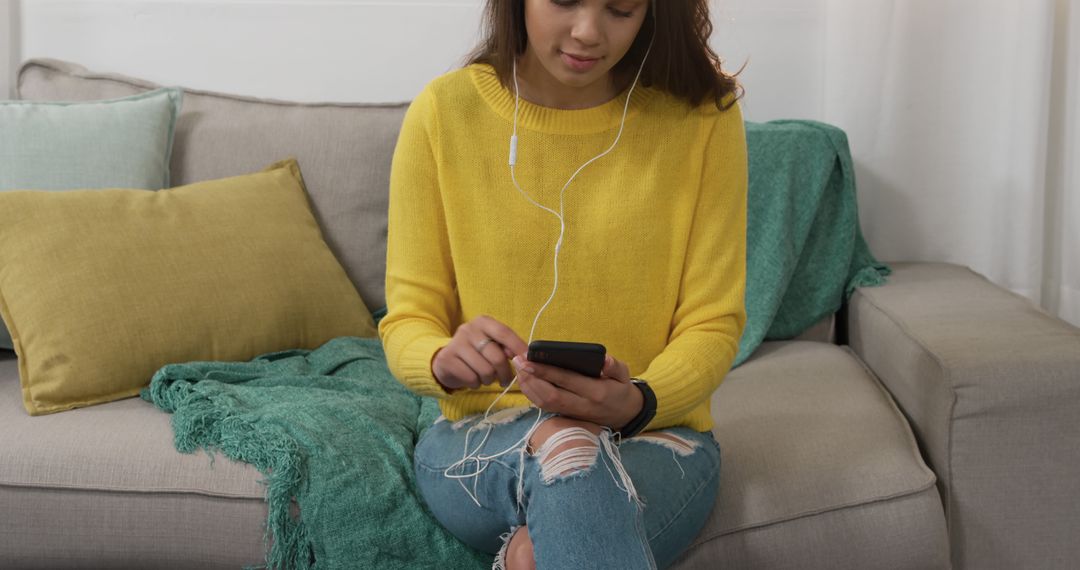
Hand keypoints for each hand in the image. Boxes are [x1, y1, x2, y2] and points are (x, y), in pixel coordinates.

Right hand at [432, 315, 527, 391]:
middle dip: (505, 373)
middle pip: (497, 357)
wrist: (446, 360)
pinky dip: (476, 384)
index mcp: (483, 322)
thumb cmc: (475, 352)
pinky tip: (473, 379)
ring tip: (487, 378)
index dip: (518, 347)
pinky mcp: (447, 359)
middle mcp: (468, 329)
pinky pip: (471, 378)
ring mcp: (456, 344)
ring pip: (485, 371)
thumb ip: (506, 347)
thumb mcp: (491, 344)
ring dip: (490, 380)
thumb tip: (522, 356)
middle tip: (506, 380)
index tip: (528, 360)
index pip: (504, 333)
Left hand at [512, 353, 643, 429]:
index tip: (529, 360)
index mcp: (596, 392)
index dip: (546, 371)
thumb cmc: (621, 390)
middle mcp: (581, 405)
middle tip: (518, 361)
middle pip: (550, 395)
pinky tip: (524, 379)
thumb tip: (604, 360)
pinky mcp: (565, 415)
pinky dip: (531, 393)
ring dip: (528, 386)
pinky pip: (544, 406)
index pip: (567, 381)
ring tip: (518, 367)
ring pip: (544, 403)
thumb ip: (615, 367)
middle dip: (531, 378)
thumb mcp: (624, 376)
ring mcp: (572, 412)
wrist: (624, 415)